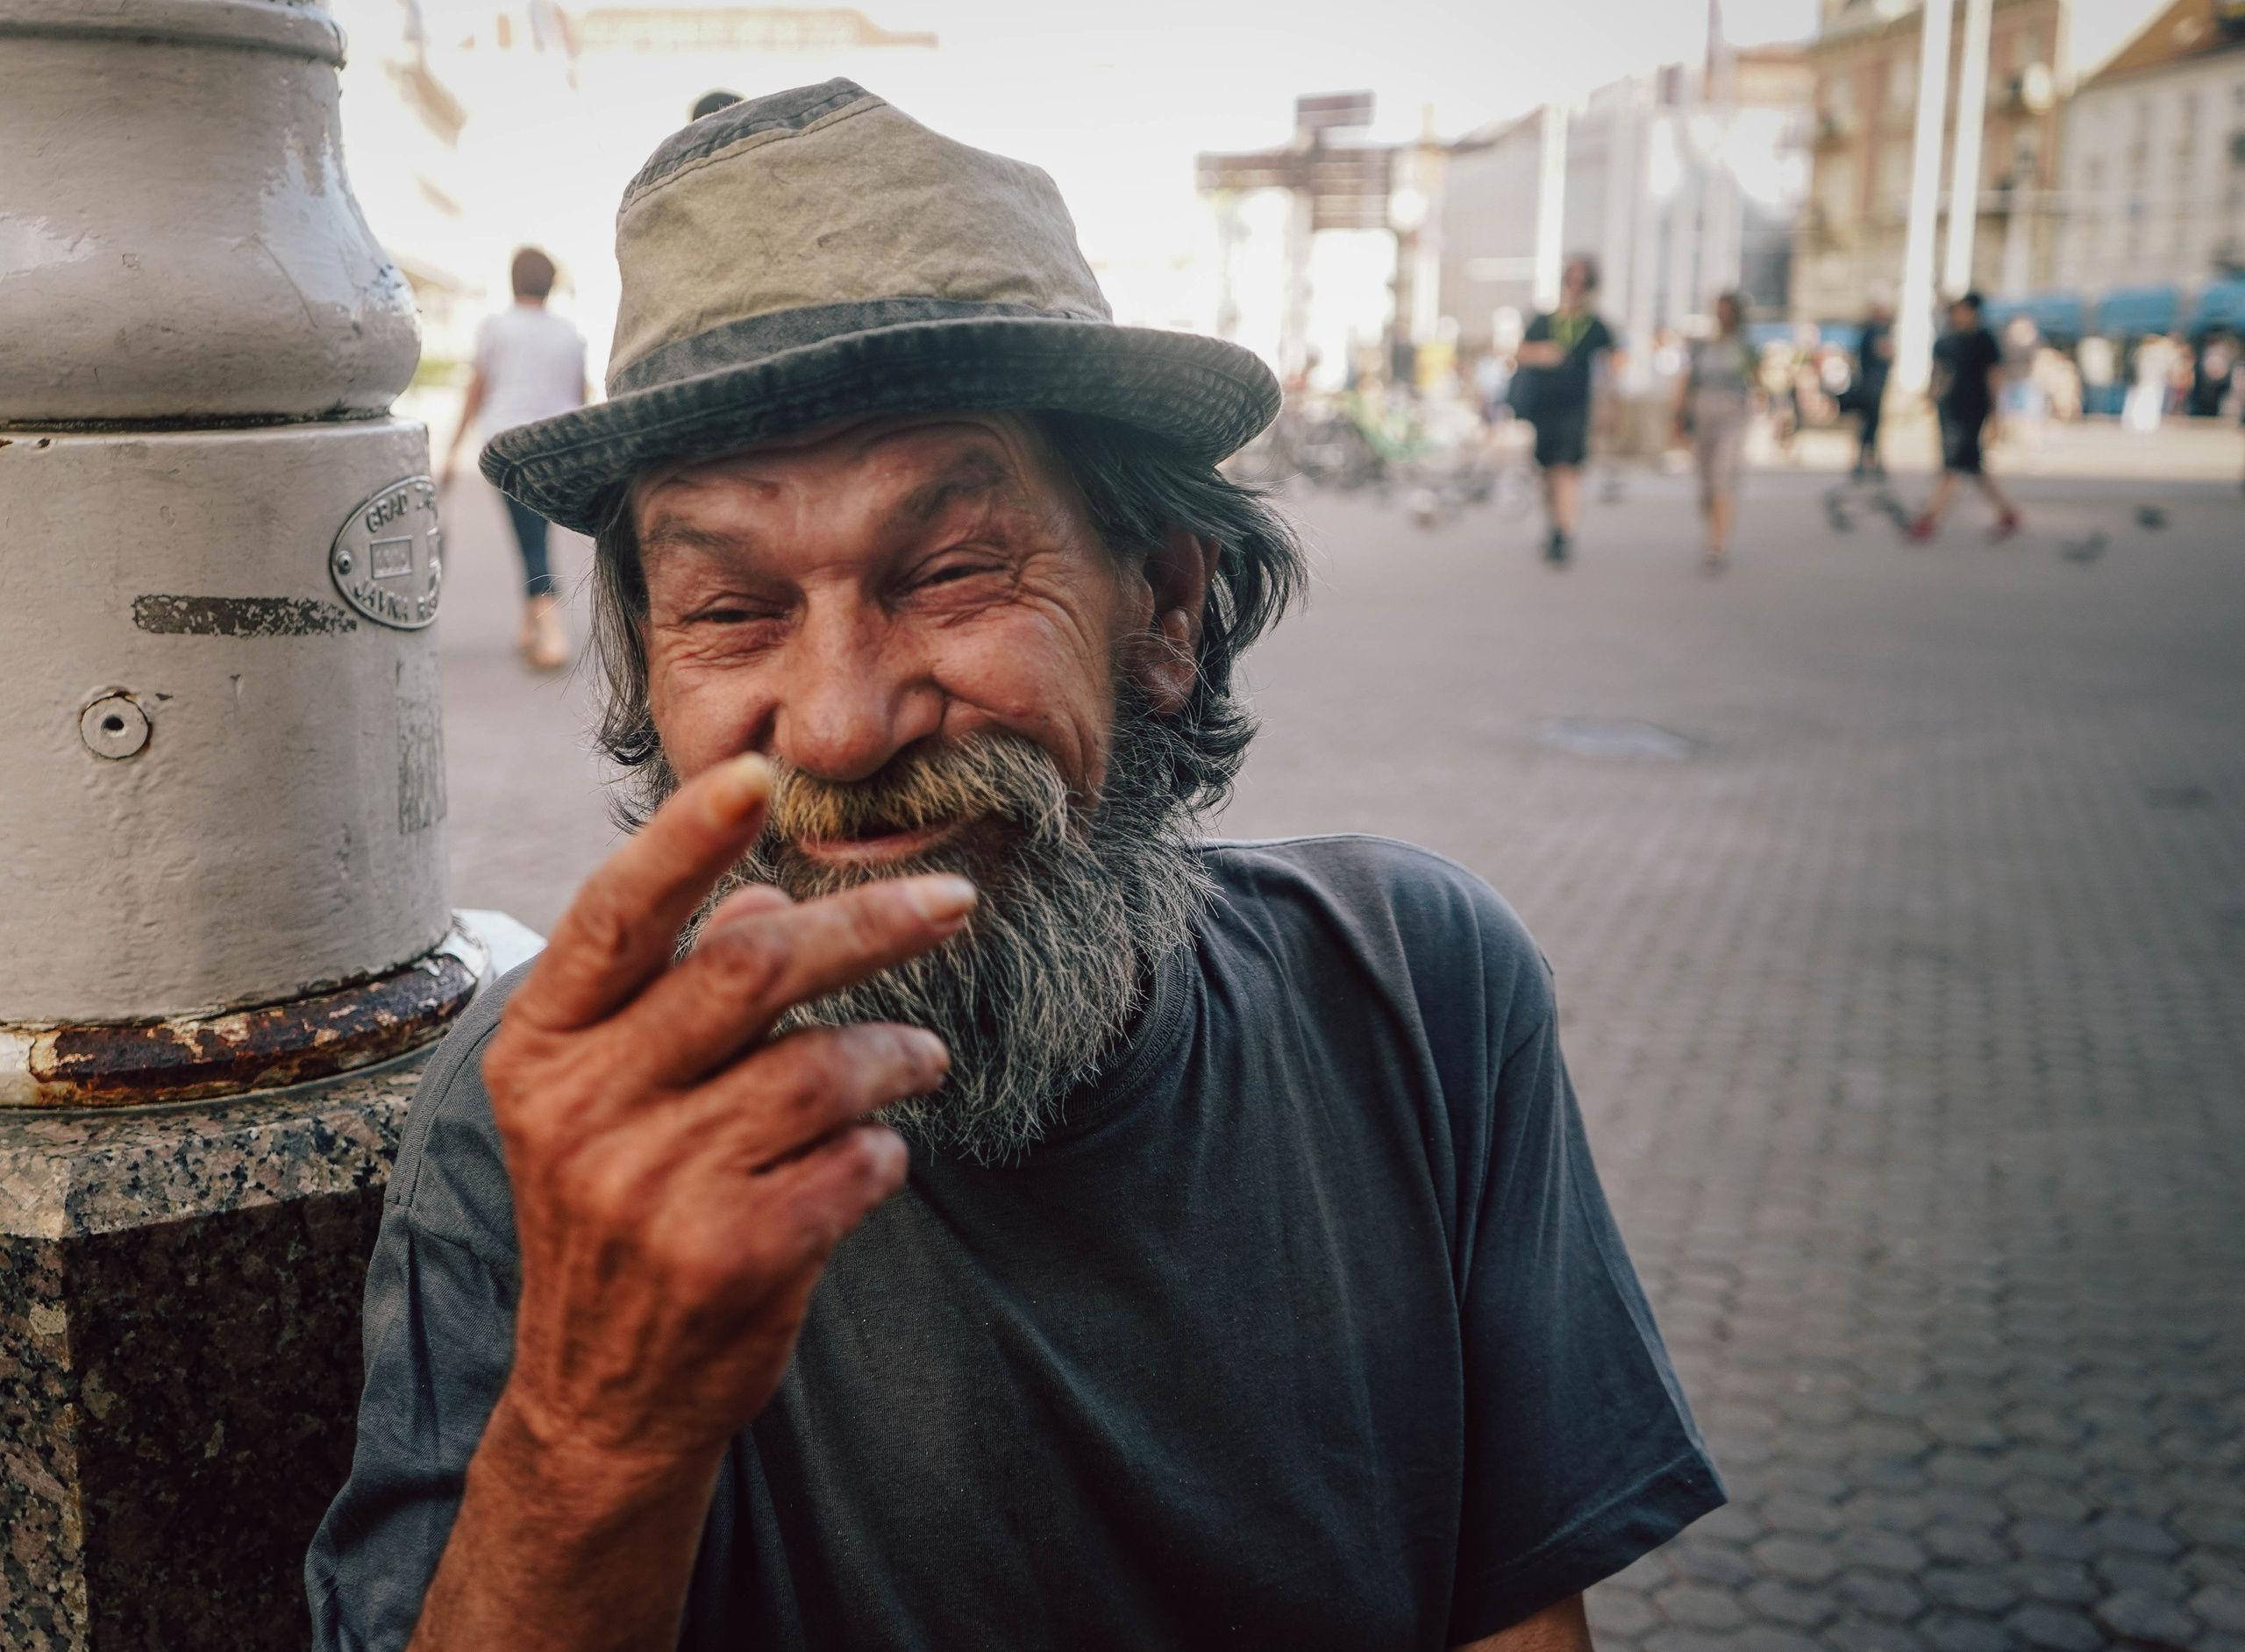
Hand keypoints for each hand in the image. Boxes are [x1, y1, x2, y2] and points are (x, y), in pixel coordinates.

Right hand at [482, 753, 973, 1485]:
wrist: (601, 1398)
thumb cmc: (618, 1214)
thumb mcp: (607, 1101)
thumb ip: (674, 997)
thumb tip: (762, 902)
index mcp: (541, 1047)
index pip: (617, 915)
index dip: (688, 837)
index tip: (763, 774)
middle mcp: (581, 1108)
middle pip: (752, 968)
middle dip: (872, 922)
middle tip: (952, 901)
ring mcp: (649, 1187)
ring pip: (821, 1065)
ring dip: (897, 1053)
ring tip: (921, 1059)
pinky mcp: (727, 1254)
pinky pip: (852, 1161)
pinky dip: (884, 1150)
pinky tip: (874, 1159)